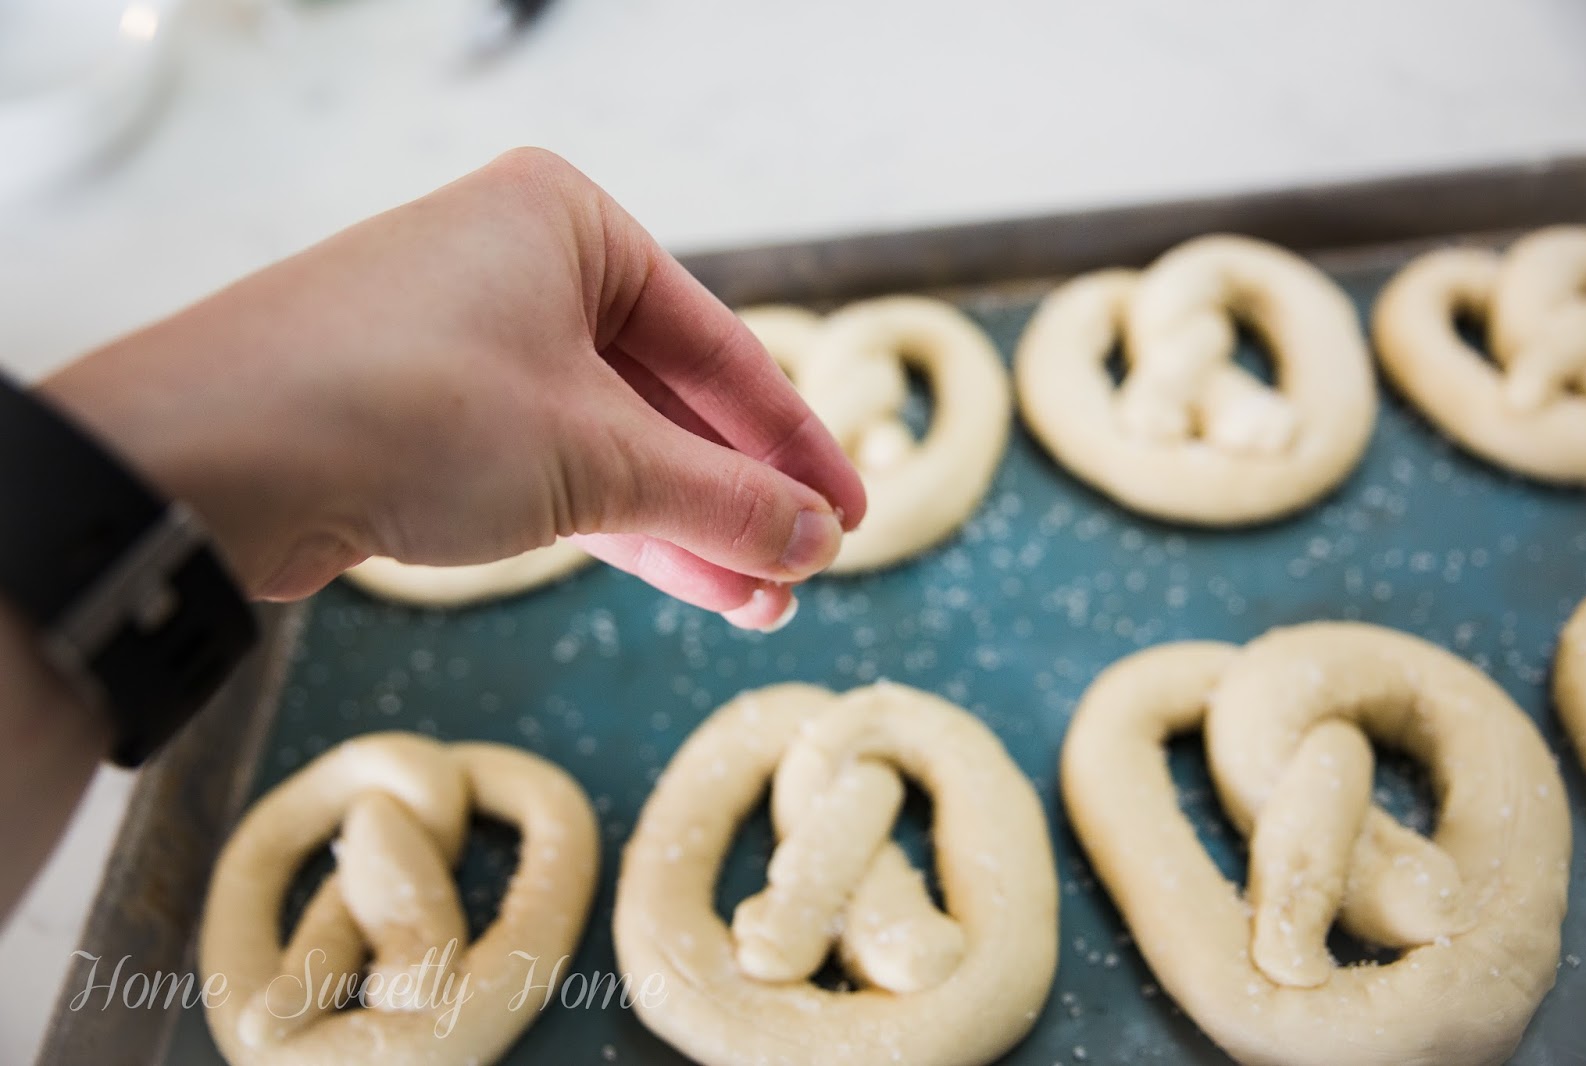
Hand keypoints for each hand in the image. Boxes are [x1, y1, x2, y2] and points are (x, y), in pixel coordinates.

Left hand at [40, 149, 866, 628]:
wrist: (207, 459)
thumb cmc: (412, 410)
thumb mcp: (597, 458)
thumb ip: (721, 499)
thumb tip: (816, 540)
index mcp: (569, 225)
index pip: (720, 346)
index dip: (793, 443)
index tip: (851, 513)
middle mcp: (518, 269)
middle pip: (666, 398)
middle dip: (736, 498)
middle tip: (806, 571)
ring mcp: (466, 345)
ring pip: (609, 445)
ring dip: (685, 528)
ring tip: (759, 603)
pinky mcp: (425, 417)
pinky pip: (550, 471)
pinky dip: (618, 529)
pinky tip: (690, 585)